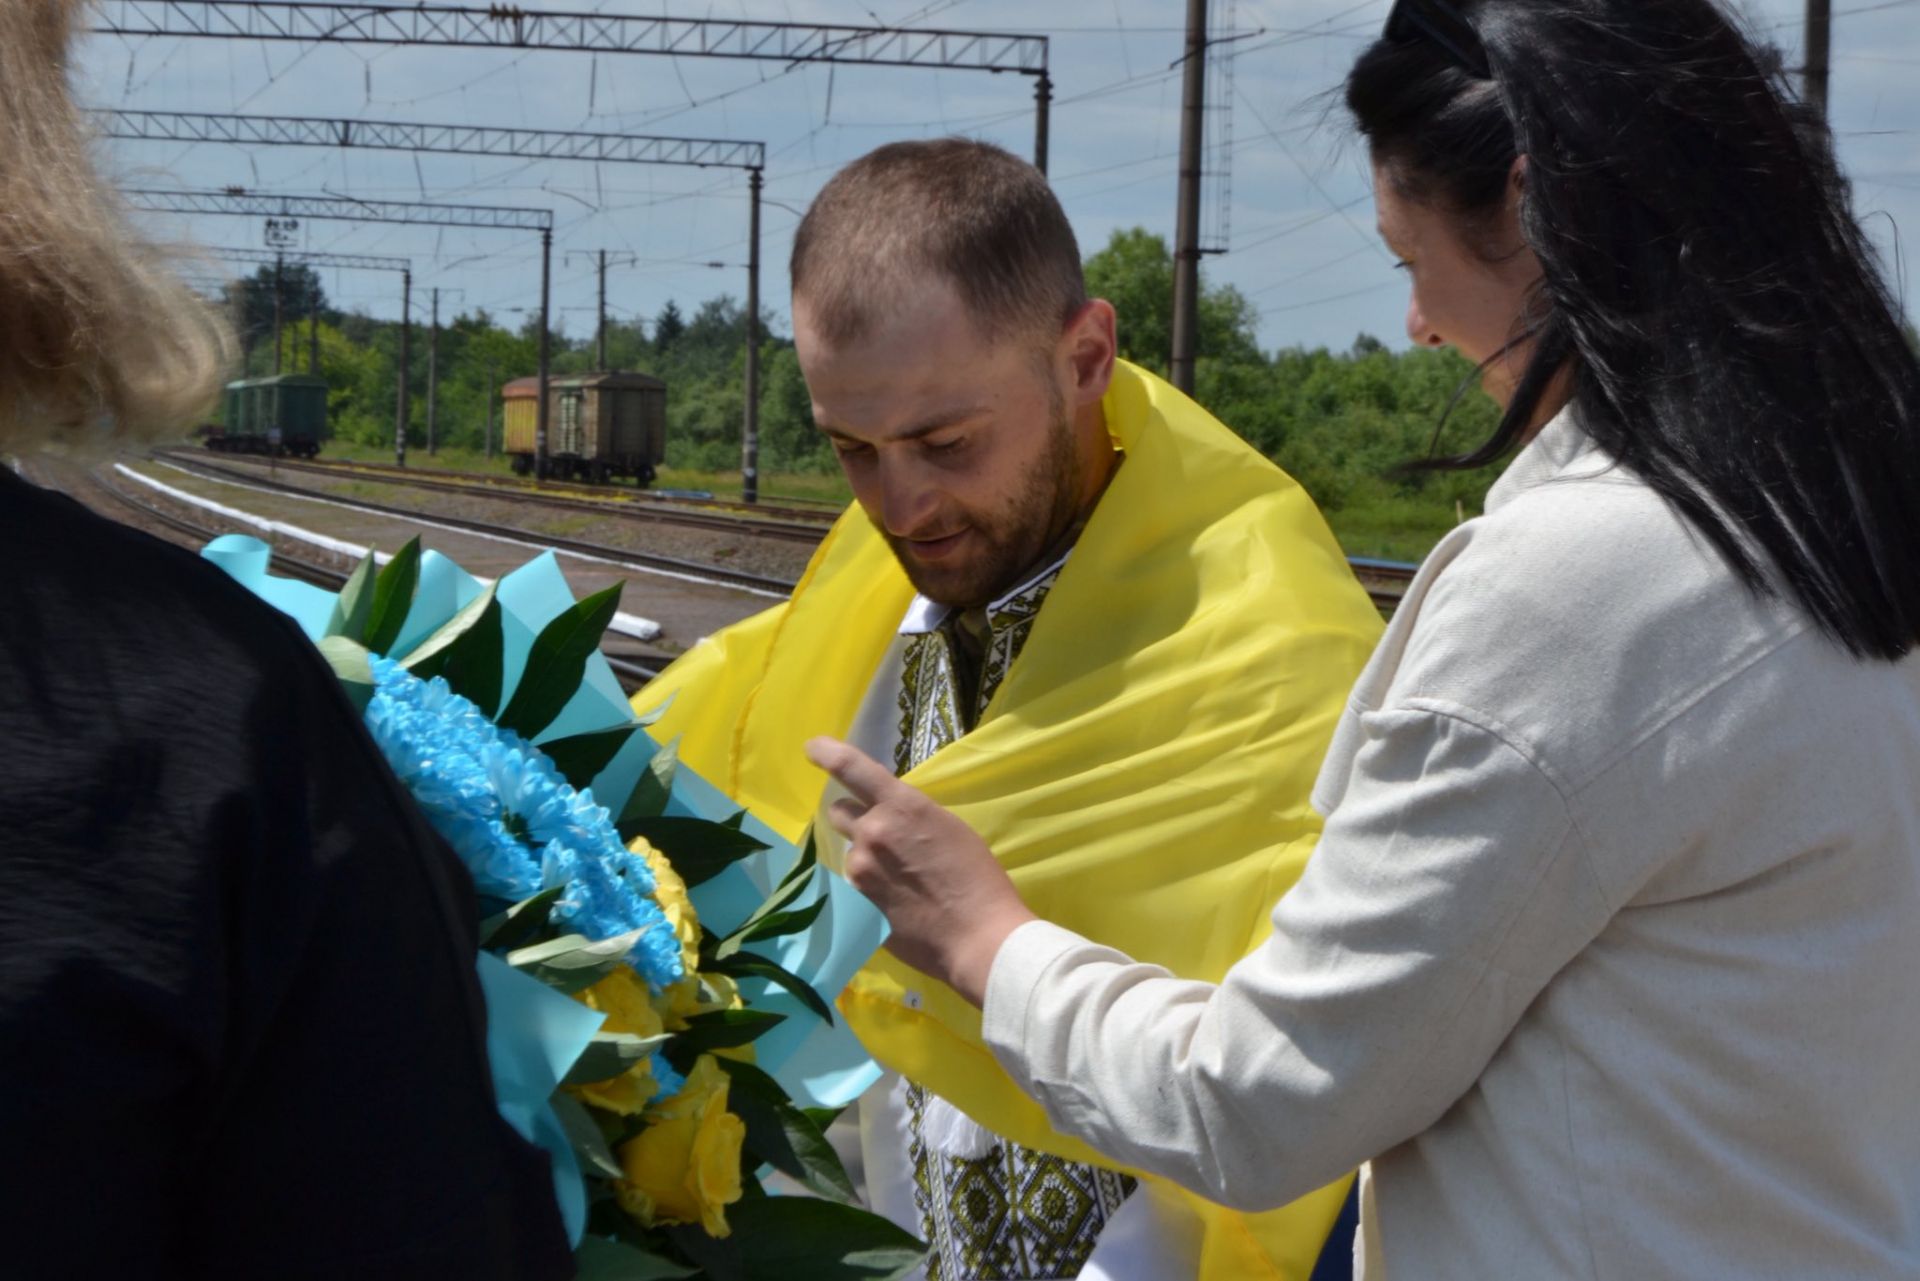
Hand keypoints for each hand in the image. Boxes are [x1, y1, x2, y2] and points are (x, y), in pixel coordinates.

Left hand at [806, 736, 1036, 1006]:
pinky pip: (853, 887)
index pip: (850, 767)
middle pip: (838, 811)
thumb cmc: (978, 878)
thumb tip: (892, 819)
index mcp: (902, 806)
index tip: (812, 747)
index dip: (826, 752)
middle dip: (853, 818)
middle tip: (879, 836)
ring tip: (899, 882)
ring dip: (866, 859)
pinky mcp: (856, 904)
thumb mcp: (949, 829)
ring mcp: (860, 871)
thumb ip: (911, 817)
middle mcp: (872, 832)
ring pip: (850, 854)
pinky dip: (869, 890)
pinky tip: (897, 905)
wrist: (978, 937)